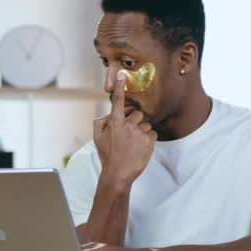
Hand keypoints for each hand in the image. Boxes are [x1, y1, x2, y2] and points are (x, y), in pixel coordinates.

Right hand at [93, 72, 156, 186]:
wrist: (118, 174)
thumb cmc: (107, 155)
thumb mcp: (97, 137)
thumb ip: (101, 121)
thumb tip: (109, 113)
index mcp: (115, 123)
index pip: (118, 101)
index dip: (120, 87)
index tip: (122, 75)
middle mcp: (128, 126)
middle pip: (138, 114)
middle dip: (135, 121)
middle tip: (129, 134)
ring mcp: (140, 133)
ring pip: (146, 124)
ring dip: (142, 131)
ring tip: (134, 144)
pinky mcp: (150, 142)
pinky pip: (153, 133)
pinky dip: (149, 139)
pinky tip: (141, 147)